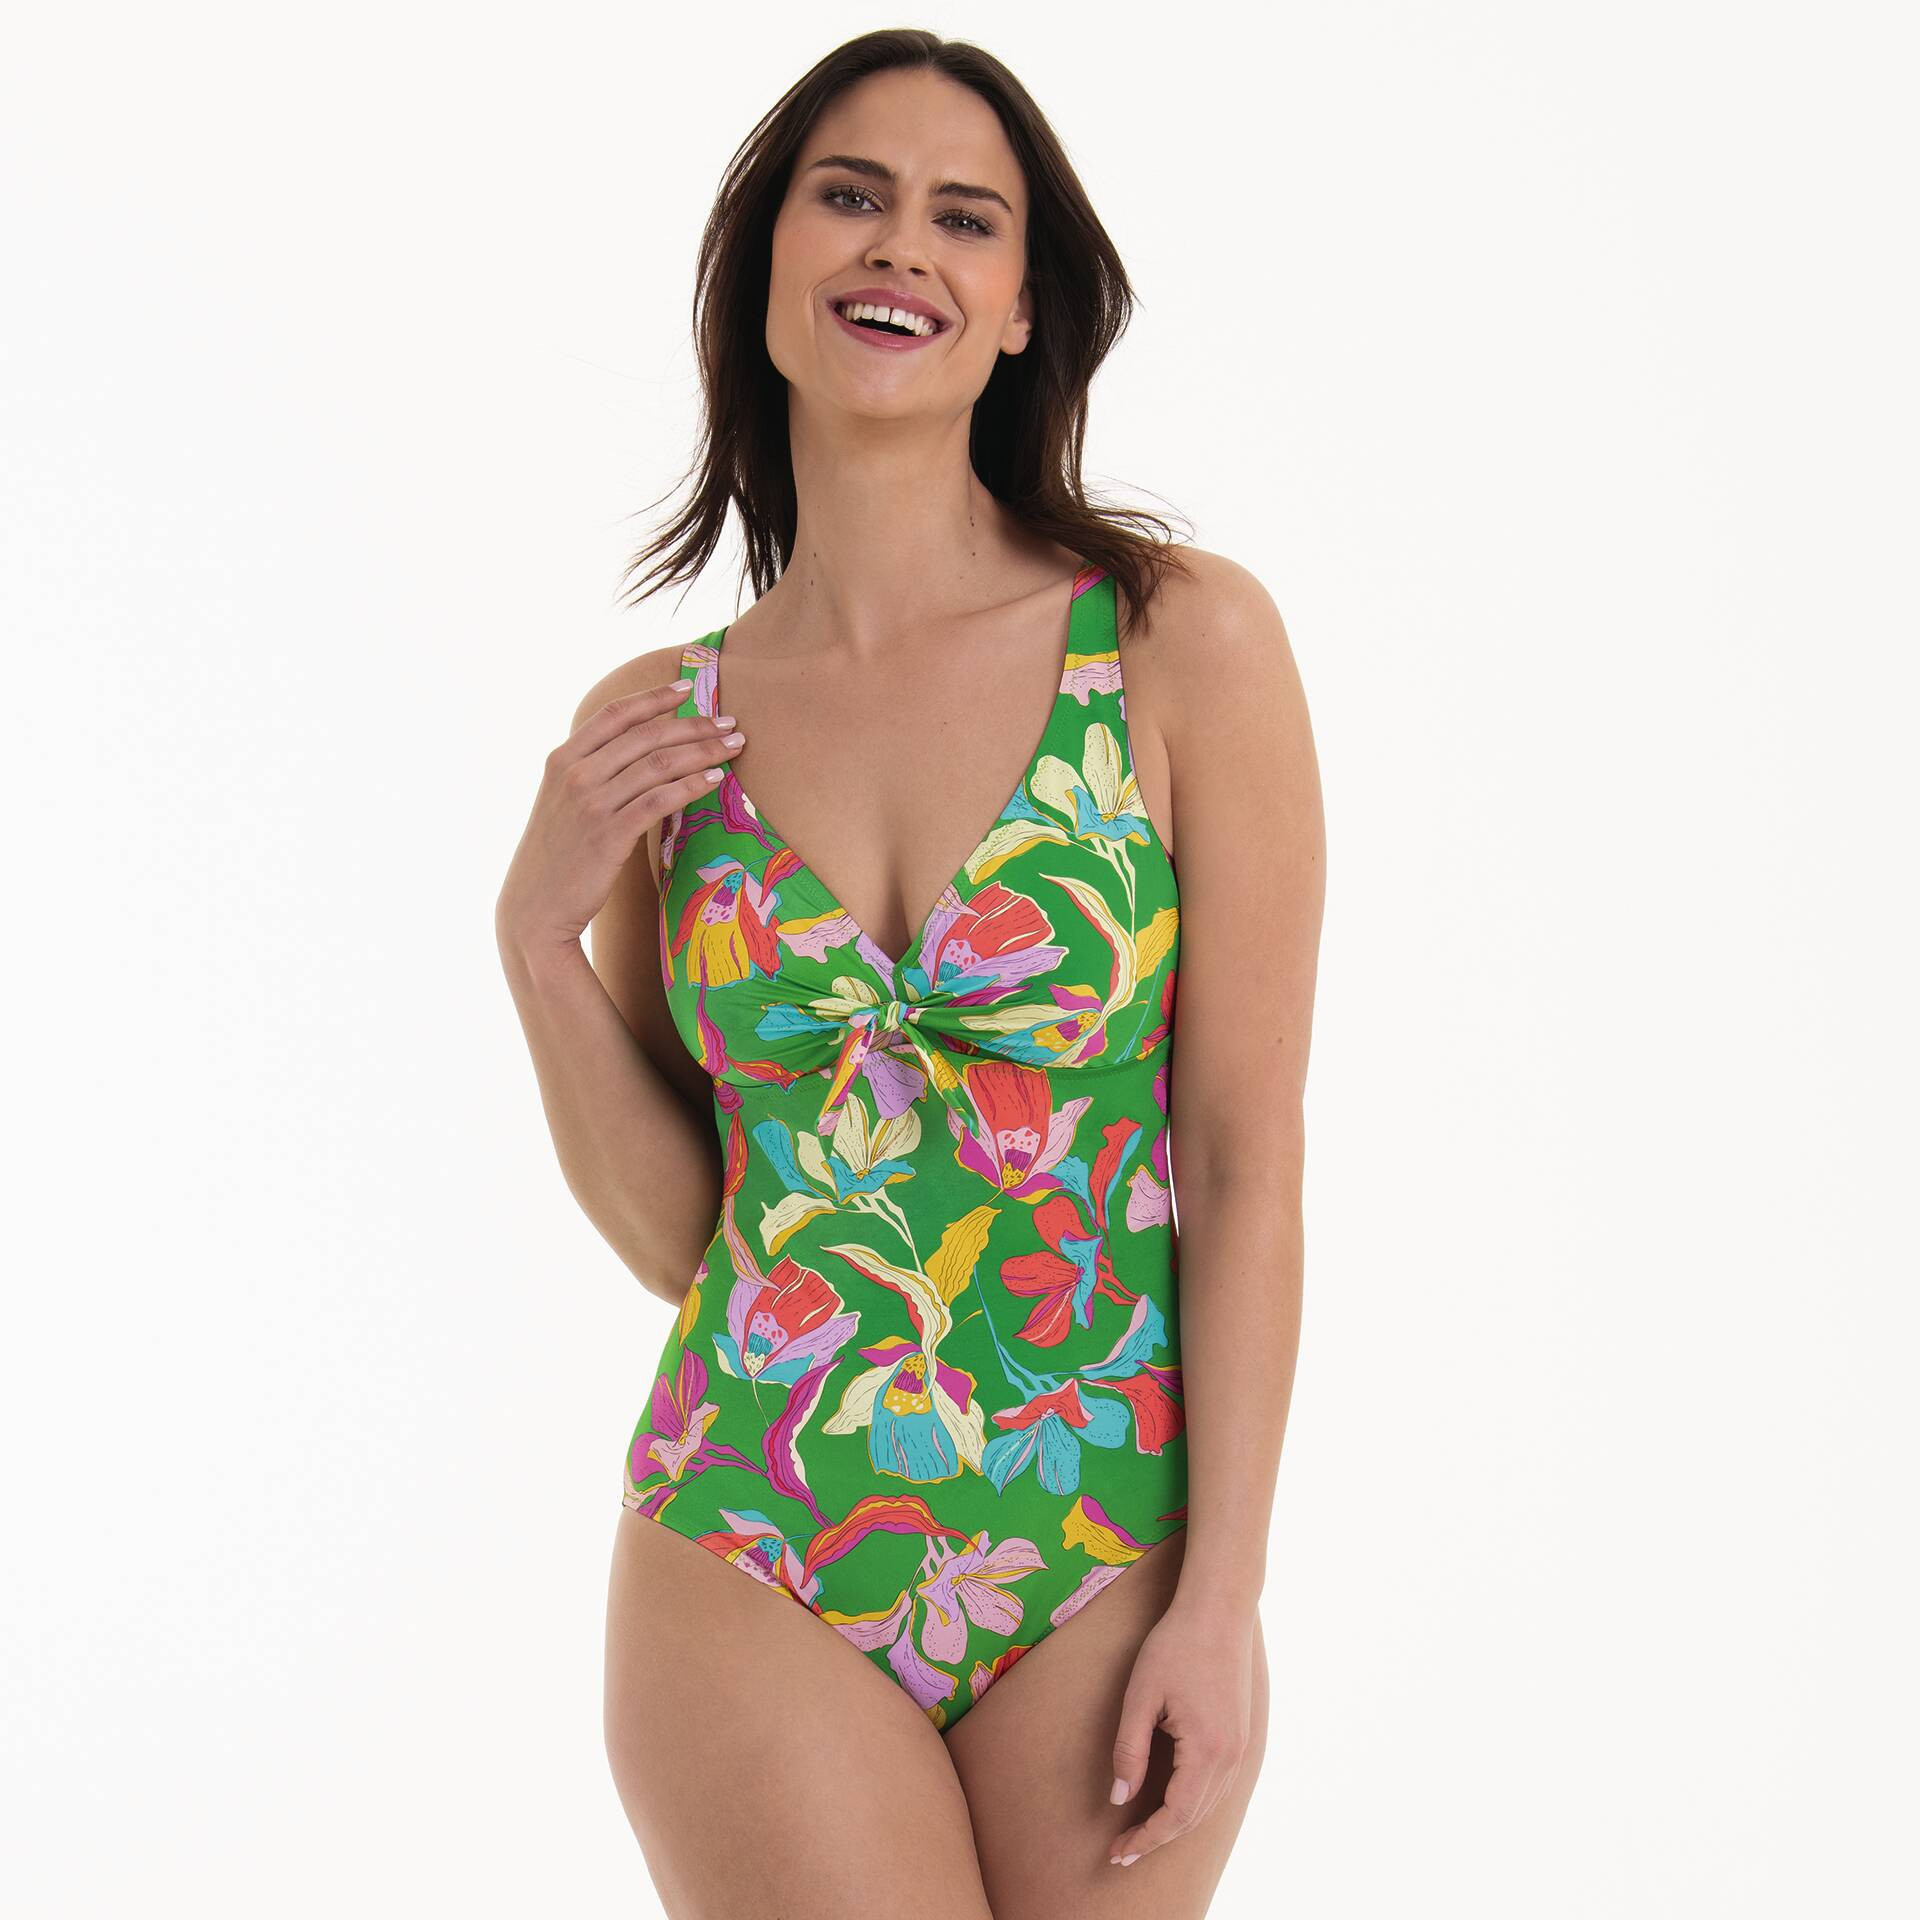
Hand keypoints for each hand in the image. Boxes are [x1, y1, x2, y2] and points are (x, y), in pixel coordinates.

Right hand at [495, 676, 744, 959]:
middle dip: (694, 725)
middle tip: (729, 724)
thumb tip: (640, 752)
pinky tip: (715, 779)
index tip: (689, 688)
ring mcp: (591, 803)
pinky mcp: (609, 834)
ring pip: (658, 764)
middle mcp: (575, 774)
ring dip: (703, 751)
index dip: (654, 696)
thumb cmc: (556, 855)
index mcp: (562, 758)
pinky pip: (659, 800)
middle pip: (646, 735)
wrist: (535, 907)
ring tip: (734, 747)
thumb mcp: (563, 801)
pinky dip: (691, 785)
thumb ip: (593, 772)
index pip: (615, 714)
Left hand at [1107, 1592, 1257, 1867]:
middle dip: (1157, 1838)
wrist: (1218, 1610)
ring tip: (1141, 1833)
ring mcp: (1240, 1748)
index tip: (1117, 1852)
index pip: (1175, 1816)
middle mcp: (1230, 1757)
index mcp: (1206, 1750)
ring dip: (1175, 1824)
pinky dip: (1193, 1803)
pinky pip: (1218, 1786)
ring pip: (1208, 1806)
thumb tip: (1120, 1798)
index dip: (1146, 1839)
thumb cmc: (1174, 1646)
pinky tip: (1171, 1802)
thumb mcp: (1141, 1695)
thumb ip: (1130, 1750)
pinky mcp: (1241, 1736)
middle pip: (1193, 1818)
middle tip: (1121, 1851)